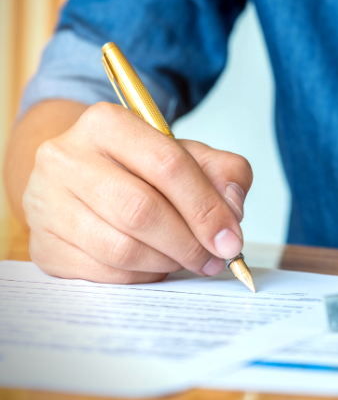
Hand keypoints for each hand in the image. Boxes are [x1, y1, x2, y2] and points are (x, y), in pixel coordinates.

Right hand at [22, 102, 252, 283]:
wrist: (79, 179)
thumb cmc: (138, 168)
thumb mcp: (186, 154)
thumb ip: (222, 172)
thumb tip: (232, 210)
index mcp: (107, 123)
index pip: (168, 165)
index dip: (206, 207)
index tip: (231, 238)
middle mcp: (66, 158)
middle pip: (141, 210)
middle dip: (189, 242)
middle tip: (214, 258)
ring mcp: (47, 203)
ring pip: (121, 248)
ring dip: (167, 261)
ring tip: (187, 259)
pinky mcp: (43, 245)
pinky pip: (103, 273)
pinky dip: (141, 275)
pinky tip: (155, 264)